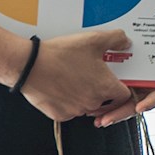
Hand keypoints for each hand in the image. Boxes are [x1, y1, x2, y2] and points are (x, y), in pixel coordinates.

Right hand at [23, 25, 140, 121]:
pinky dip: (68, 102)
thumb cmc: (59, 55)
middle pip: (105, 102)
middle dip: (102, 91)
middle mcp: (93, 102)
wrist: (29, 65)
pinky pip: (69, 111)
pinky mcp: (60, 114)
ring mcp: (76, 110)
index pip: (124, 95)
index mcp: (105, 87)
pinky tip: (62, 87)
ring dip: (85, 96)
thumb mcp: (92, 40)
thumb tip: (125, 42)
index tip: (116, 82)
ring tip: (75, 79)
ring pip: (87, 106)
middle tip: (92, 78)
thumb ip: (115, 40)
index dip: (122, 88)